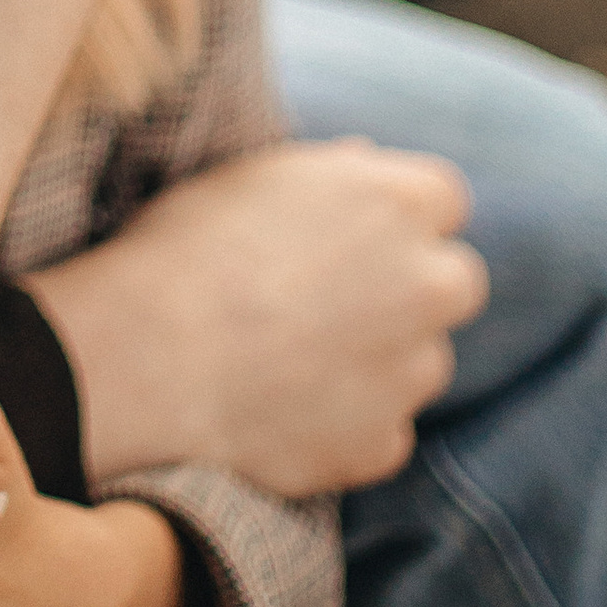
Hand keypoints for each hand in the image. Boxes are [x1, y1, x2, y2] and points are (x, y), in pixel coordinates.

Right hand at [21, 140, 488, 495]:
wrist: (149, 356)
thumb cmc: (187, 248)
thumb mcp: (254, 178)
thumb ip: (332, 174)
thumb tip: (368, 162)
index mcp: (398, 201)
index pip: (444, 198)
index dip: (397, 215)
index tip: (355, 231)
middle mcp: (428, 284)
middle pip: (456, 282)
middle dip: (414, 288)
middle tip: (340, 297)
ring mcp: (414, 372)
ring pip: (423, 361)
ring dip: (382, 359)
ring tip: (291, 358)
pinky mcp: (385, 444)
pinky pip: (383, 429)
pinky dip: (349, 422)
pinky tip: (282, 408)